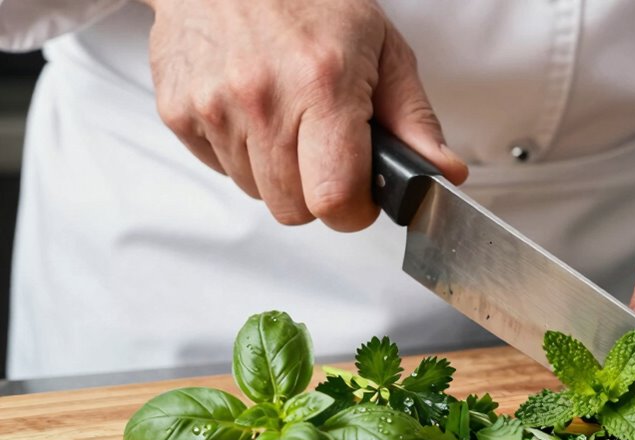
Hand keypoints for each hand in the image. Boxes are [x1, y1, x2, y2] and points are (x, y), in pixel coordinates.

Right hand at [143, 0, 466, 229]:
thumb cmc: (311, 0)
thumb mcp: (382, 49)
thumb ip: (414, 121)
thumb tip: (444, 174)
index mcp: (323, 86)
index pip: (334, 198)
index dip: (354, 211)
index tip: (361, 197)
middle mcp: (263, 100)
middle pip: (294, 210)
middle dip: (318, 194)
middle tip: (327, 152)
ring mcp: (214, 107)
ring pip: (258, 194)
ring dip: (279, 173)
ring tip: (288, 120)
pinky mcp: (178, 112)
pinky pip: (221, 169)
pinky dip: (242, 153)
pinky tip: (254, 111)